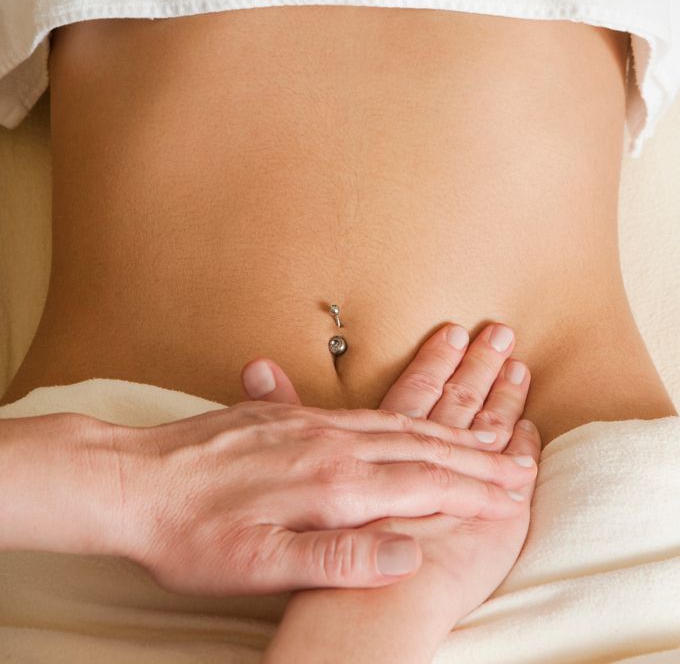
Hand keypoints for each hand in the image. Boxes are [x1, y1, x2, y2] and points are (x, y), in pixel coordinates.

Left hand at [108, 379, 532, 597]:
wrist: (130, 479)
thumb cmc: (190, 534)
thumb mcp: (258, 563)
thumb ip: (336, 555)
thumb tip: (406, 549)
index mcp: (328, 482)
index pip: (420, 483)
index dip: (473, 489)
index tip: (517, 490)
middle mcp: (327, 443)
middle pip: (419, 447)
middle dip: (474, 457)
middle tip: (520, 462)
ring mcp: (307, 423)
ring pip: (395, 424)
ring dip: (447, 432)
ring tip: (484, 436)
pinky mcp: (287, 414)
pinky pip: (365, 413)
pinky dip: (405, 417)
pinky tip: (411, 420)